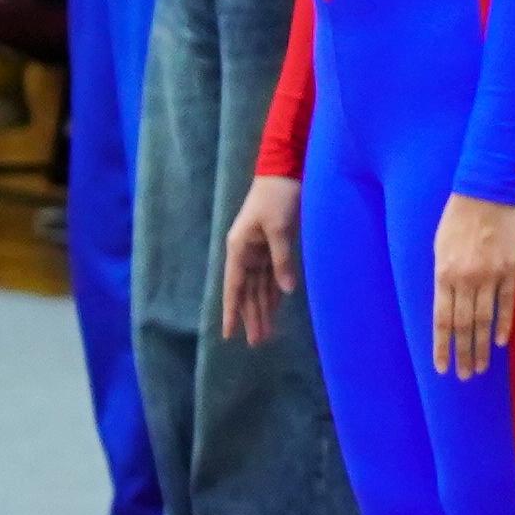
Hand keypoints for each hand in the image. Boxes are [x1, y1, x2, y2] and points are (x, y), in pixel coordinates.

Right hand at [221, 174, 300, 343]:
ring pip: (259, 286)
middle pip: (247, 292)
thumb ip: (282, 260)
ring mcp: (259, 250)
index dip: (232, 312)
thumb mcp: (280, 229)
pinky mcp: (273, 245)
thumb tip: (286, 291)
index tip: (228, 334)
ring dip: (263, 308)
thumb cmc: (278, 197)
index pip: (234, 288)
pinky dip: (274, 291)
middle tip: (257, 343)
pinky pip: (272, 275)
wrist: (284, 172)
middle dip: (252, 317)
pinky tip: (276, 306)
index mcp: (239, 249)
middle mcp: (246, 253)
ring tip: (266, 332)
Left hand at [430, 195, 514, 375]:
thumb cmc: (456, 218)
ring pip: (485, 319)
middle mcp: (465, 280)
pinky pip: (507, 302)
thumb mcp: (439, 248)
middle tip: (465, 375)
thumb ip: (442, 277)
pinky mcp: (511, 269)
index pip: (441, 321)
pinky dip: (504, 323)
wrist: (485, 192)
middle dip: (463, 353)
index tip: (442, 368)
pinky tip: (501, 341)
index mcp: (443, 275)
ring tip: (481, 367)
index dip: (442, 347)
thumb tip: (445, 302)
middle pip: (464, 326)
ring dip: (482, 346)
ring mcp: (490, 276)